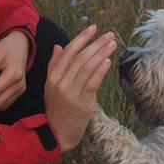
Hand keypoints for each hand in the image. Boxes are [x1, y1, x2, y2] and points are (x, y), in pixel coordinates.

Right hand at [43, 24, 116, 152]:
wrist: (57, 135)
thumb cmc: (57, 110)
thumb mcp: (51, 87)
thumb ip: (54, 66)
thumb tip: (59, 46)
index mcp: (53, 76)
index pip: (68, 52)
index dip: (81, 38)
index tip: (93, 28)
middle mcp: (60, 83)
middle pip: (80, 58)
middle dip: (96, 44)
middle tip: (109, 35)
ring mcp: (71, 93)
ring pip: (87, 68)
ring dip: (101, 54)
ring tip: (112, 45)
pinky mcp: (82, 104)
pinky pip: (92, 83)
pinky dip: (100, 71)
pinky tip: (108, 62)